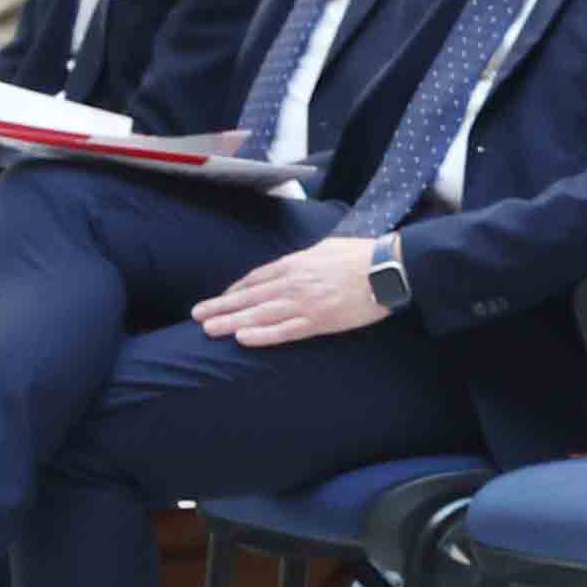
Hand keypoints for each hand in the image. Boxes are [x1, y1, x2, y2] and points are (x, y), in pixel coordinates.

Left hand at [199, 233, 407, 346]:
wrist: (389, 267)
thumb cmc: (363, 254)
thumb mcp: (327, 247)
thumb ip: (307, 258)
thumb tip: (296, 263)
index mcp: (296, 263)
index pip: (256, 278)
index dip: (235, 290)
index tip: (221, 298)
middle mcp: (293, 283)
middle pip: (249, 297)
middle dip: (220, 306)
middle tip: (197, 314)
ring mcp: (305, 303)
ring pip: (259, 314)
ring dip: (231, 322)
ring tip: (207, 329)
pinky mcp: (319, 321)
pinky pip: (284, 331)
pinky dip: (262, 335)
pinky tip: (241, 339)